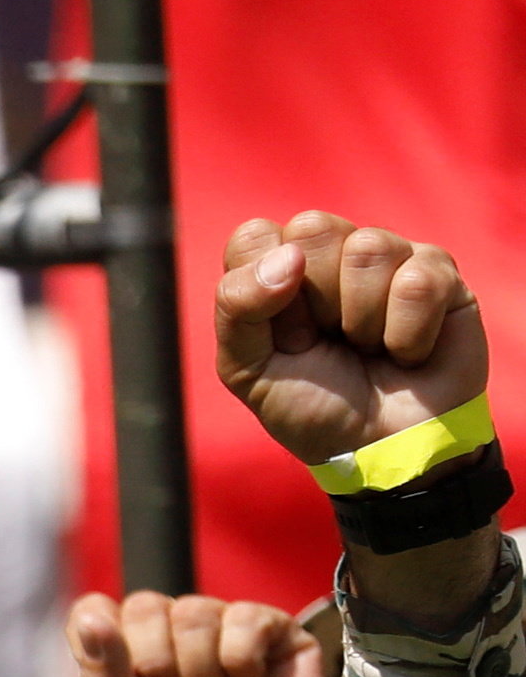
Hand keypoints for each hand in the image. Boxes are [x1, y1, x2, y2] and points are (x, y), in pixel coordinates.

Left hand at [72, 588, 331, 676]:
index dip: (107, 645)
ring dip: (203, 675)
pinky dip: (243, 666)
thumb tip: (90, 619)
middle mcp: (171, 631)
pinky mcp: (272, 628)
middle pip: (143, 606)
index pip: (93, 611)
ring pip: (193, 611)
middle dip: (159, 669)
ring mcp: (222, 624)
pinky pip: (244, 619)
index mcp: (127, 653)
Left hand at [217, 210, 502, 628]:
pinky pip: (418, 280)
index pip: (255, 236)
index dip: (263, 289)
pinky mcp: (440, 274)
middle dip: (317, 302)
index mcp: (277, 270)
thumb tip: (290, 256)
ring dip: (363, 320)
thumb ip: (238, 307)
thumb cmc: (313, 407)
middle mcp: (331, 254)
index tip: (282, 336)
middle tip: (330, 340)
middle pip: (314, 227)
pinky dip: (406, 334)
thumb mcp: (247, 369)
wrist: (381, 450)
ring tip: (368, 348)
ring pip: (370, 248)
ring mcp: (388, 258)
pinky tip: (406, 352)